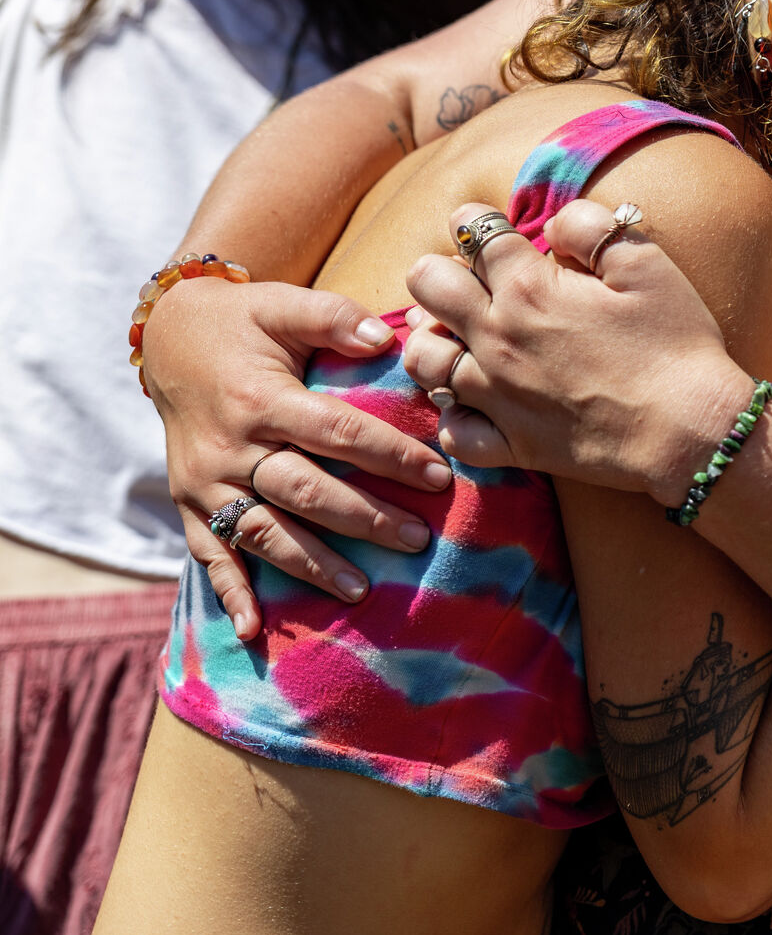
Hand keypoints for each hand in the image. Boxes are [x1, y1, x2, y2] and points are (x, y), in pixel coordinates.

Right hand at [145, 277, 453, 638]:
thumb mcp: (283, 304)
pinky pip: (209, 553)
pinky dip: (230, 592)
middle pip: (305, 491)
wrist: (168, 339)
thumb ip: (334, 318)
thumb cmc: (243, 321)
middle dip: (363, 519)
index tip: (439, 477)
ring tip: (360, 590)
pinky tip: (253, 630)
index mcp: (260, 398)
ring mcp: (206, 481)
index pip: (336, 433)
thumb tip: (384, 339)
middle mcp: (230, 446)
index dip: (390, 456)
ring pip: (263, 531)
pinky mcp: (188, 502)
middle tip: (416, 539)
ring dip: (311, 564)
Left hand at [405, 202, 753, 503]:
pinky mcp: (510, 444)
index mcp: (529, 287)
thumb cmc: (677, 344)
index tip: (494, 229)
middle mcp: (498, 338)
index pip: (474, 230)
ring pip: (422, 359)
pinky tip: (475, 403)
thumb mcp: (647, 265)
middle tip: (471, 280)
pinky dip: (454, 415)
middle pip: (427, 285)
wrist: (692, 431)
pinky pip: (451, 431)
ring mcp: (498, 396)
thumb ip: (593, 227)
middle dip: (441, 271)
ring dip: (434, 339)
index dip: (478, 220)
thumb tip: (556, 222)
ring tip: (460, 337)